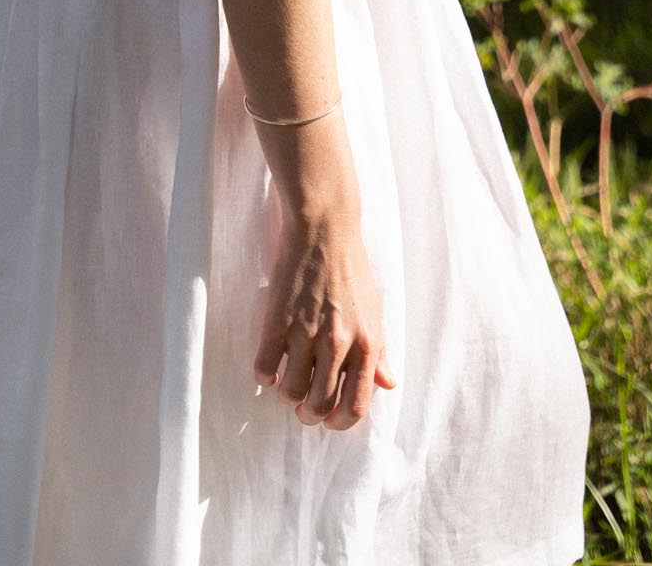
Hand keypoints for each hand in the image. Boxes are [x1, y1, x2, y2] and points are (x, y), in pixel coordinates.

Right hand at [253, 203, 396, 429]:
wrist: (324, 229)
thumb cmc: (352, 268)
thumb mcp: (374, 309)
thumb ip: (379, 351)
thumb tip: (387, 384)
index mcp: (366, 342)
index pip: (355, 406)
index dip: (339, 423)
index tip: (329, 419)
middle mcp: (338, 342)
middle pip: (318, 406)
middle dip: (309, 414)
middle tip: (304, 404)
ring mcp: (306, 332)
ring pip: (290, 393)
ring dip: (287, 395)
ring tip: (288, 382)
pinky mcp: (278, 319)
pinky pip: (264, 368)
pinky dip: (265, 376)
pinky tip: (270, 366)